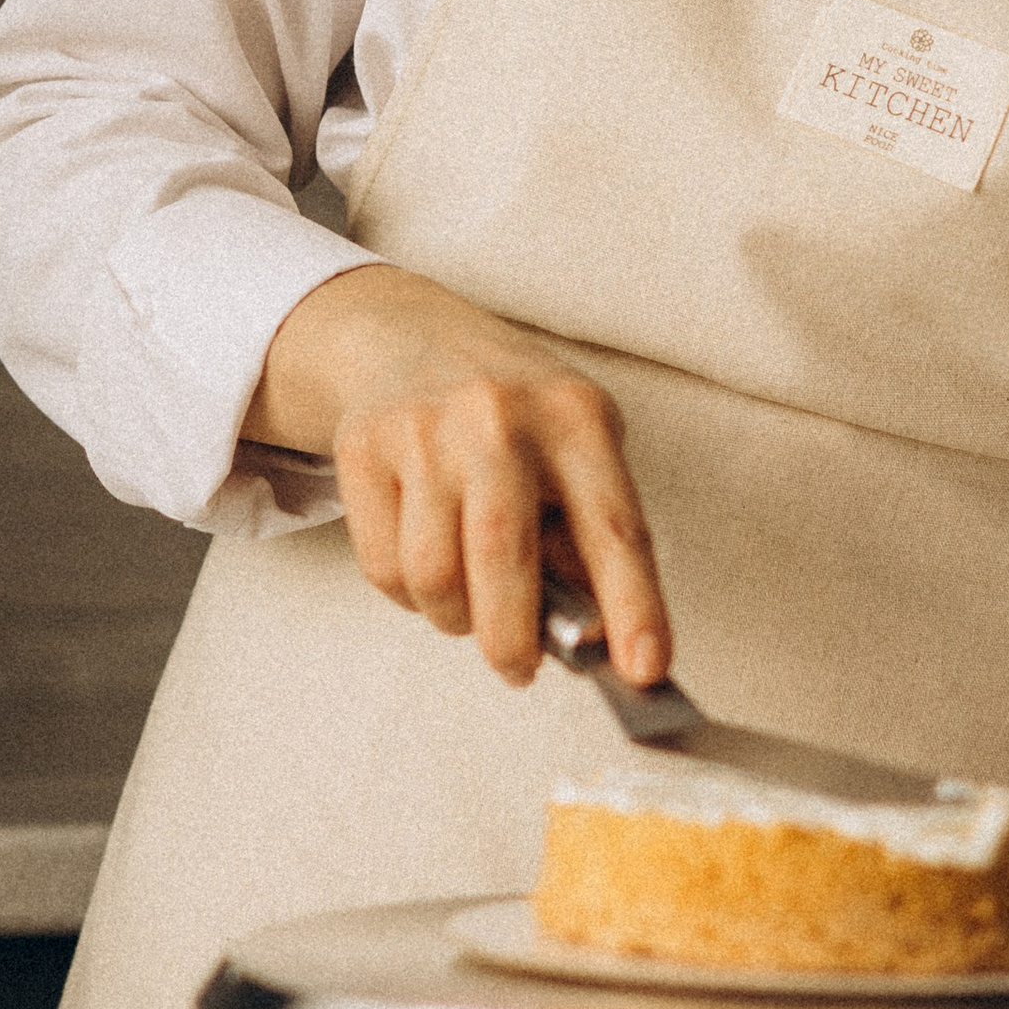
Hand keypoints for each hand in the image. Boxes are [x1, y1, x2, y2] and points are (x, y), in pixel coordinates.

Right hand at [243, 265, 669, 687]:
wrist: (409, 338)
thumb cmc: (513, 415)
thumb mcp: (576, 448)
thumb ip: (587, 535)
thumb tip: (593, 638)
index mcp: (575, 416)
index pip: (614, 527)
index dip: (634, 607)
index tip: (645, 669)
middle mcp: (499, 416)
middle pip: (503, 561)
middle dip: (513, 641)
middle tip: (520, 669)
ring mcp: (425, 429)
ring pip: (433, 578)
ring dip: (455, 618)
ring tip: (469, 600)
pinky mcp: (363, 448)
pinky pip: (384, 569)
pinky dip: (409, 594)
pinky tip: (427, 562)